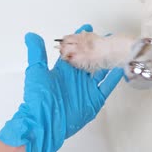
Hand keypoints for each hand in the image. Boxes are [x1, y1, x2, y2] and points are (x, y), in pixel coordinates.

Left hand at [0, 25, 122, 151]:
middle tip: (105, 36)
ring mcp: (86, 88)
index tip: (86, 29)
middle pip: (89, 59)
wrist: (45, 123)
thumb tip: (31, 36)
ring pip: (100, 70)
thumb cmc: (38, 99)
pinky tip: (120, 67)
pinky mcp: (94, 99)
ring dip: (107, 59)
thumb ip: (36, 53)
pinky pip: (107, 85)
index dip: (79, 40)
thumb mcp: (36, 72)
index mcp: (63, 70)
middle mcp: (76, 78)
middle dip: (97, 48)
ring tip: (115, 48)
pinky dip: (114, 77)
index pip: (74, 51)